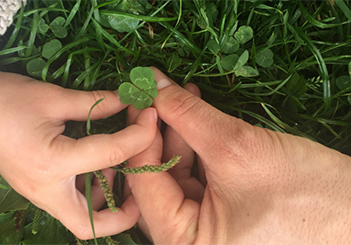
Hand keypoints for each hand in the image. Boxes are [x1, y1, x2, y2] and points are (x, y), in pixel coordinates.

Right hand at [0, 62, 157, 238]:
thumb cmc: (7, 97)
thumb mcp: (55, 98)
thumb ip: (98, 103)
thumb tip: (131, 101)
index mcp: (52, 164)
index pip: (110, 154)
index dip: (138, 136)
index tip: (152, 118)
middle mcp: (44, 189)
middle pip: (89, 224)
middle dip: (124, 212)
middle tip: (142, 181)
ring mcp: (37, 193)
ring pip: (80, 216)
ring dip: (106, 199)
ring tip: (120, 166)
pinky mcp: (34, 188)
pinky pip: (69, 201)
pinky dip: (89, 190)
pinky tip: (97, 164)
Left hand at [126, 67, 350, 243]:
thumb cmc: (305, 193)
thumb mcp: (237, 148)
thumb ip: (188, 115)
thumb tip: (152, 84)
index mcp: (183, 243)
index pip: (145, 183)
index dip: (141, 137)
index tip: (143, 99)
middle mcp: (186, 243)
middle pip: (157, 179)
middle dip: (160, 133)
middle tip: (160, 94)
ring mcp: (201, 232)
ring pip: (174, 176)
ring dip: (179, 135)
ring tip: (182, 98)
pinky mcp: (217, 217)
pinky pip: (193, 179)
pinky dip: (195, 148)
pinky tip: (197, 118)